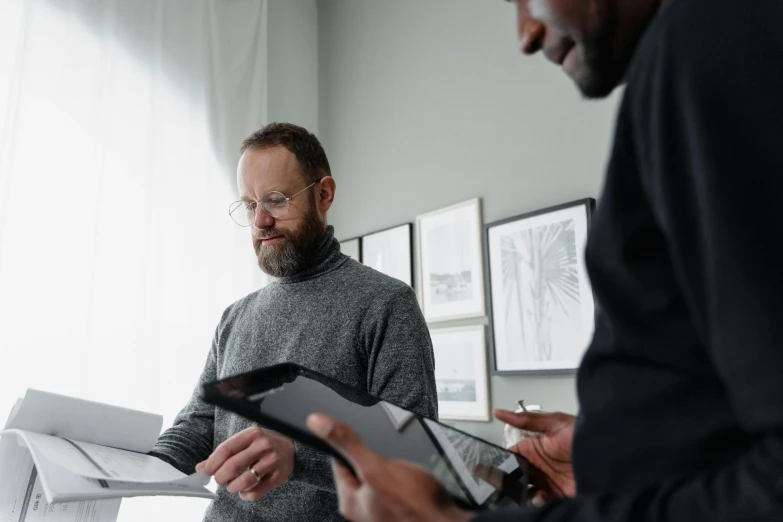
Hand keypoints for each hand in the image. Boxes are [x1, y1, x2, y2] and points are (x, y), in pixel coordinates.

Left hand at [196, 426, 294, 500]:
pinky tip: (244, 490)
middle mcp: (263, 446)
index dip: (212, 463)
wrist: (293, 447)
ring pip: (244, 481)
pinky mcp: (278, 477)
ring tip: (231, 486)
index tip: (207, 471)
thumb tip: (200, 468)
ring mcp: (272, 461)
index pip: (226, 449)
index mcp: (252, 434)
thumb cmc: (263, 444)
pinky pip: (256, 492)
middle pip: (233, 466)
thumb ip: (224, 453)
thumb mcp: (245, 441)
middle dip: (220, 477)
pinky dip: (245, 495)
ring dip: (232, 487)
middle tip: (219, 479)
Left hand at [307, 414, 472, 521]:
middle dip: (379, 458)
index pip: (339, 461)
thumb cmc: (415, 505)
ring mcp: (384, 509)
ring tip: (408, 473)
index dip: (353, 446)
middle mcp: (364, 509)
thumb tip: (317, 423)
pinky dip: (408, 477)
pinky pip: (401, 483)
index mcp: (350, 501)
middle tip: (393, 461)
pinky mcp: (403, 507)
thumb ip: (347, 444)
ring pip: (385, 474)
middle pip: (364, 467)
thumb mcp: (375, 466)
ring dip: (396, 467)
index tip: (364, 440)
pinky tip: (418, 480)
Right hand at [494, 409, 575, 503]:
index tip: (497, 468)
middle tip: (509, 483)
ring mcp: (550, 480)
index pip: (512, 457)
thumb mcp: (554, 423)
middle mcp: (541, 465)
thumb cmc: (584, 434)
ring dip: (523, 492)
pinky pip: (543, 501)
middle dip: (511, 481)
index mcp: (535, 448)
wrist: (611, 453)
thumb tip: (500, 412)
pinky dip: (538, 501)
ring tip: (526, 490)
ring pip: (527, 490)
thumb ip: (527, 420)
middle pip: (518, 476)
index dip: (503, 463)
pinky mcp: (561, 494)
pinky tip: (540, 496)